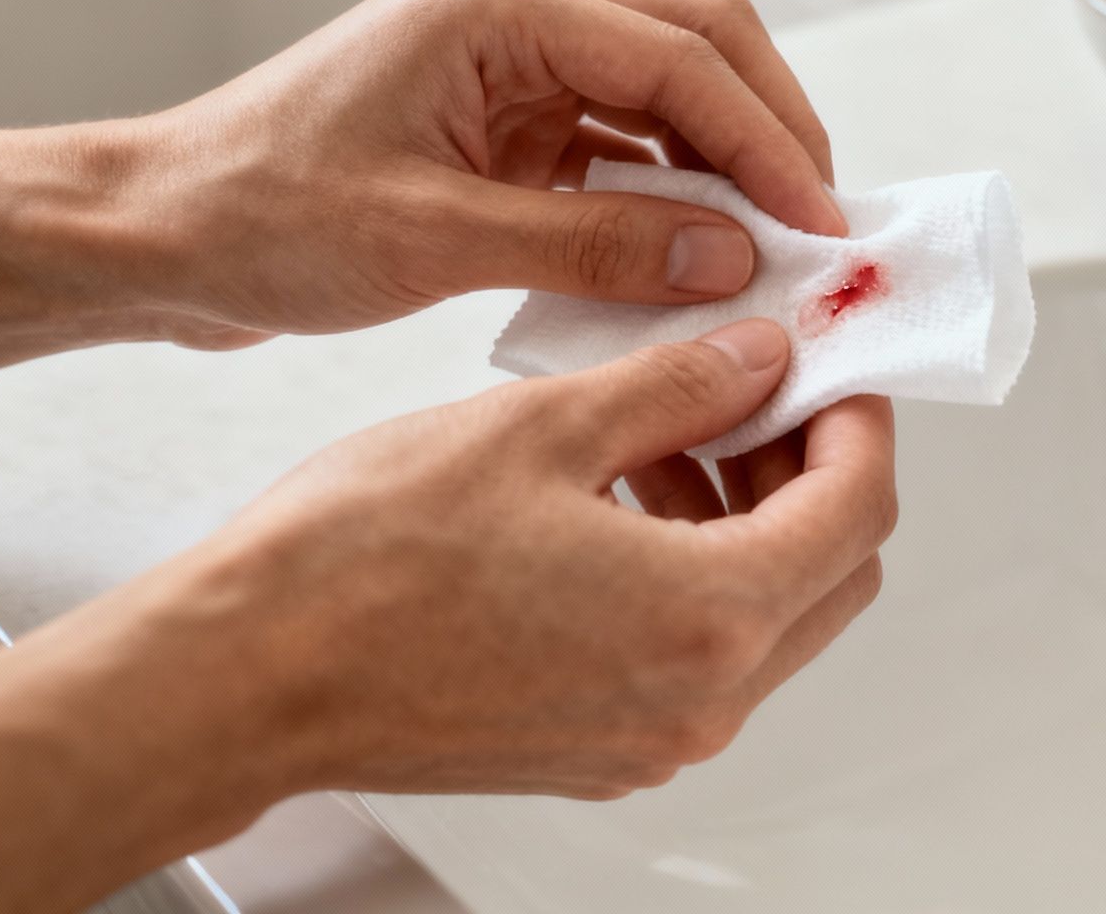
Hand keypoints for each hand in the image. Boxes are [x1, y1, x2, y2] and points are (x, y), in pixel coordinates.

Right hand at [0, 318, 896, 911]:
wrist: (247, 674)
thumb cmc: (362, 563)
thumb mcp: (544, 427)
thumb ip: (679, 386)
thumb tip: (757, 358)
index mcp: (707, 617)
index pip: (857, 507)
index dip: (857, 418)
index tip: (828, 365)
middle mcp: (698, 701)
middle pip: (830, 571)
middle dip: (812, 467)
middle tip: (760, 389)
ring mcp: (649, 738)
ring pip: (765, 615)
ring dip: (748, 516)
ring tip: (672, 429)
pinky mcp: (598, 747)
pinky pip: (693, 653)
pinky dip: (691, 570)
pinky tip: (621, 497)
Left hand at [122, 0, 846, 348]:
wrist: (157, 236)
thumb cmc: (257, 219)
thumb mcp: (434, 240)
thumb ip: (596, 243)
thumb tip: (730, 257)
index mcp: (494, 6)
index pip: (679, 53)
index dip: (767, 141)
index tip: (823, 225)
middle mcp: (512, 16)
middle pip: (694, 47)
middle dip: (768, 135)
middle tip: (821, 232)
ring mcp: (509, 67)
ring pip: (665, 97)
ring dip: (725, 170)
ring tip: (772, 256)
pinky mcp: (503, 123)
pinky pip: (619, 148)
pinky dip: (667, 200)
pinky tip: (693, 262)